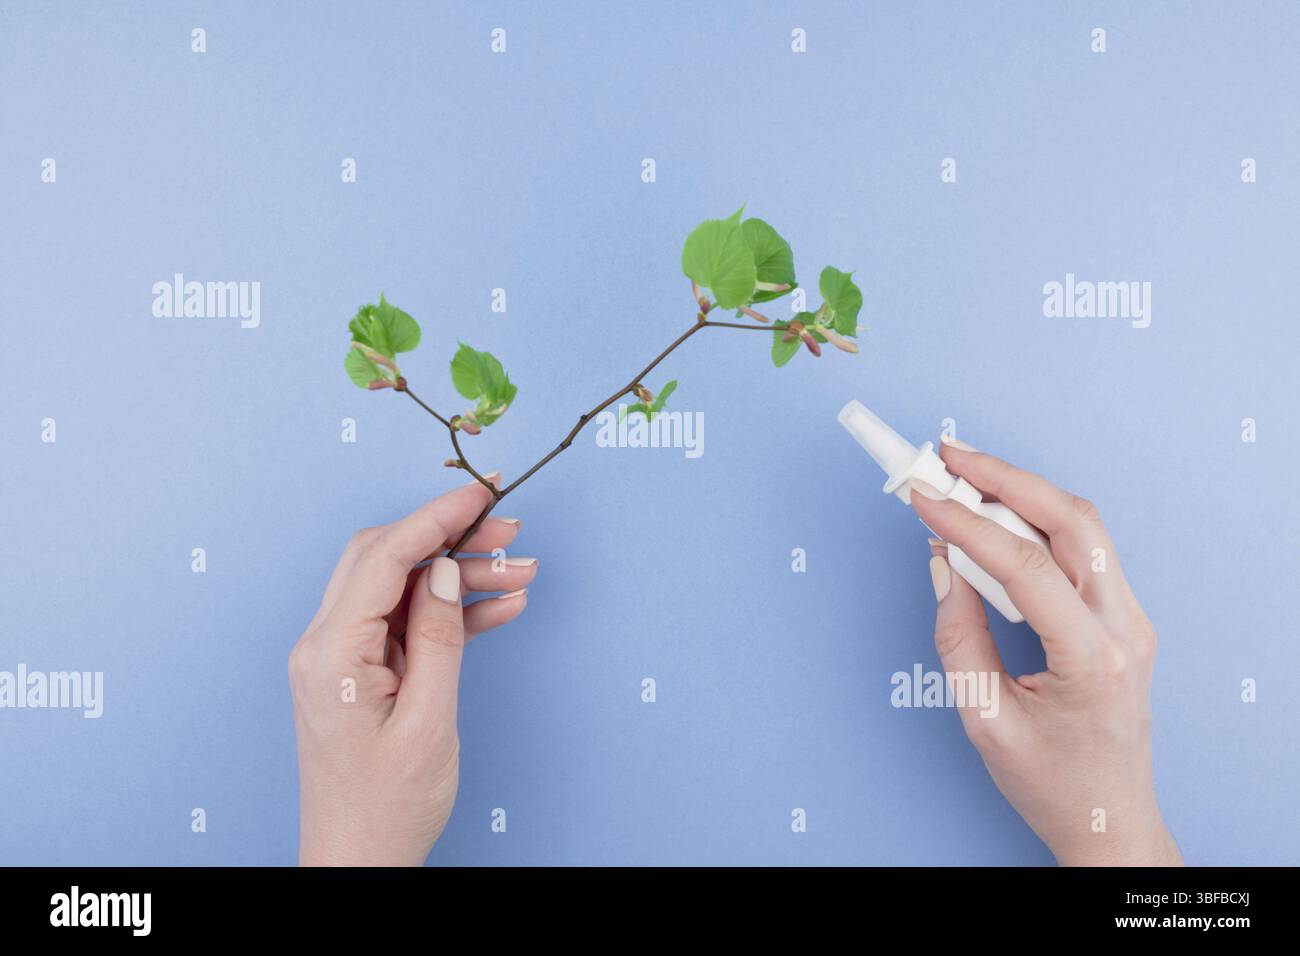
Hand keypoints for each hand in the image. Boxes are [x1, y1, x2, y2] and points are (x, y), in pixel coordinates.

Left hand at [289, 476, 536, 865]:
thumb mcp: (427, 721)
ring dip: (459, 576)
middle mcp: (327, 645)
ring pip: (403, 588)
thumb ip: (437, 638)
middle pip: (388, 560)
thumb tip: (442, 571)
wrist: (359, 862)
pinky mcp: (363, 672)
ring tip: (520, 574)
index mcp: (332, 653)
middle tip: (509, 532)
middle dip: (450, 538)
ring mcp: (343, 658)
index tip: (481, 495)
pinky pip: (409, 624)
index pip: (383, 558)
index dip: (435, 518)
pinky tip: (501, 609)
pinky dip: (453, 612)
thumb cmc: (387, 806)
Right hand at [910, 439, 1181, 866]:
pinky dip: (1035, 519)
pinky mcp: (1119, 615)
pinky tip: (993, 513)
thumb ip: (958, 638)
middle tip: (946, 456)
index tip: (922, 495)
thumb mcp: (984, 719)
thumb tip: (943, 564)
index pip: (1027, 565)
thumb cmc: (1052, 783)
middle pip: (1071, 520)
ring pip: (1081, 525)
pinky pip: (1081, 548)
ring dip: (1020, 490)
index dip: (968, 523)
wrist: (1109, 818)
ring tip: (962, 474)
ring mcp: (1129, 617)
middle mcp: (1123, 626)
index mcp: (1094, 657)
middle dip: (1004, 477)